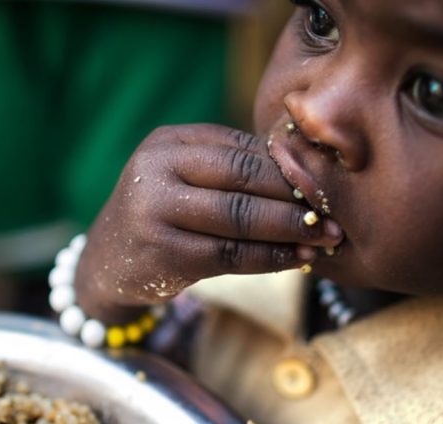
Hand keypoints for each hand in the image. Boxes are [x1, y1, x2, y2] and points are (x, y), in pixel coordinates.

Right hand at [75, 124, 342, 322]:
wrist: (106, 264)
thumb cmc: (162, 215)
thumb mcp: (186, 178)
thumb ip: (233, 169)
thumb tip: (311, 170)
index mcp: (170, 141)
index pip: (243, 148)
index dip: (291, 167)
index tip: (330, 183)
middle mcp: (158, 168)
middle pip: (244, 177)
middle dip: (297, 195)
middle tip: (337, 211)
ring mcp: (155, 210)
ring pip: (240, 217)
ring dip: (291, 229)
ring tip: (327, 238)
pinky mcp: (162, 252)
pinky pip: (230, 255)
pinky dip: (271, 258)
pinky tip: (298, 260)